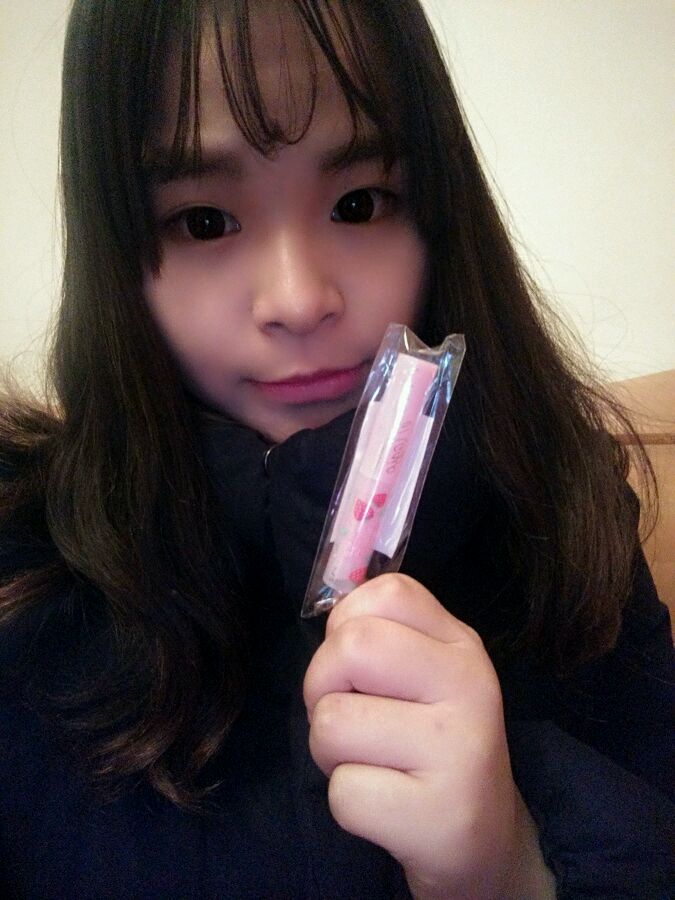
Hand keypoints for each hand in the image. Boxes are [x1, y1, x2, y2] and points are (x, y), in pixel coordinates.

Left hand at [303, 574, 554, 898]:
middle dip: (322, 687)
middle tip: (349, 718)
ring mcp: (459, 748)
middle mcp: (469, 684)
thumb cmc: (430, 744)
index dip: (347, 624)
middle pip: (350, 647)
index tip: (360, 666)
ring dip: (330, 752)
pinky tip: (387, 805)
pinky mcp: (440, 815)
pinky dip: (348, 804)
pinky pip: (343, 791)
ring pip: (331, 722)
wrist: (486, 839)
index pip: (387, 592)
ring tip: (372, 763)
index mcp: (460, 643)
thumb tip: (333, 600)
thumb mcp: (423, 673)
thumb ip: (384, 630)